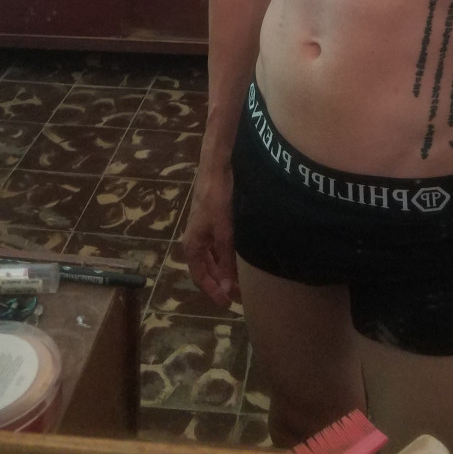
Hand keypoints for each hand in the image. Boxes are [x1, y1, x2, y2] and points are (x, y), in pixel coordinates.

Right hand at [183, 165, 240, 306]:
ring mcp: (202, 230)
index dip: (213, 292)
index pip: (200, 278)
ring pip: (212, 258)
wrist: (216, 169)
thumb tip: (227, 288)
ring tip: (239, 280)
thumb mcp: (224, 232)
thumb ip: (226, 260)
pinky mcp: (211, 221)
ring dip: (223, 271)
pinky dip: (225, 257)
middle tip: (238, 295)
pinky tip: (237, 257)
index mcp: (192, 245)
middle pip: (206, 269)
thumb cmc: (217, 200)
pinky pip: (216, 247)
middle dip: (220, 283)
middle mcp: (195, 240)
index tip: (228, 304)